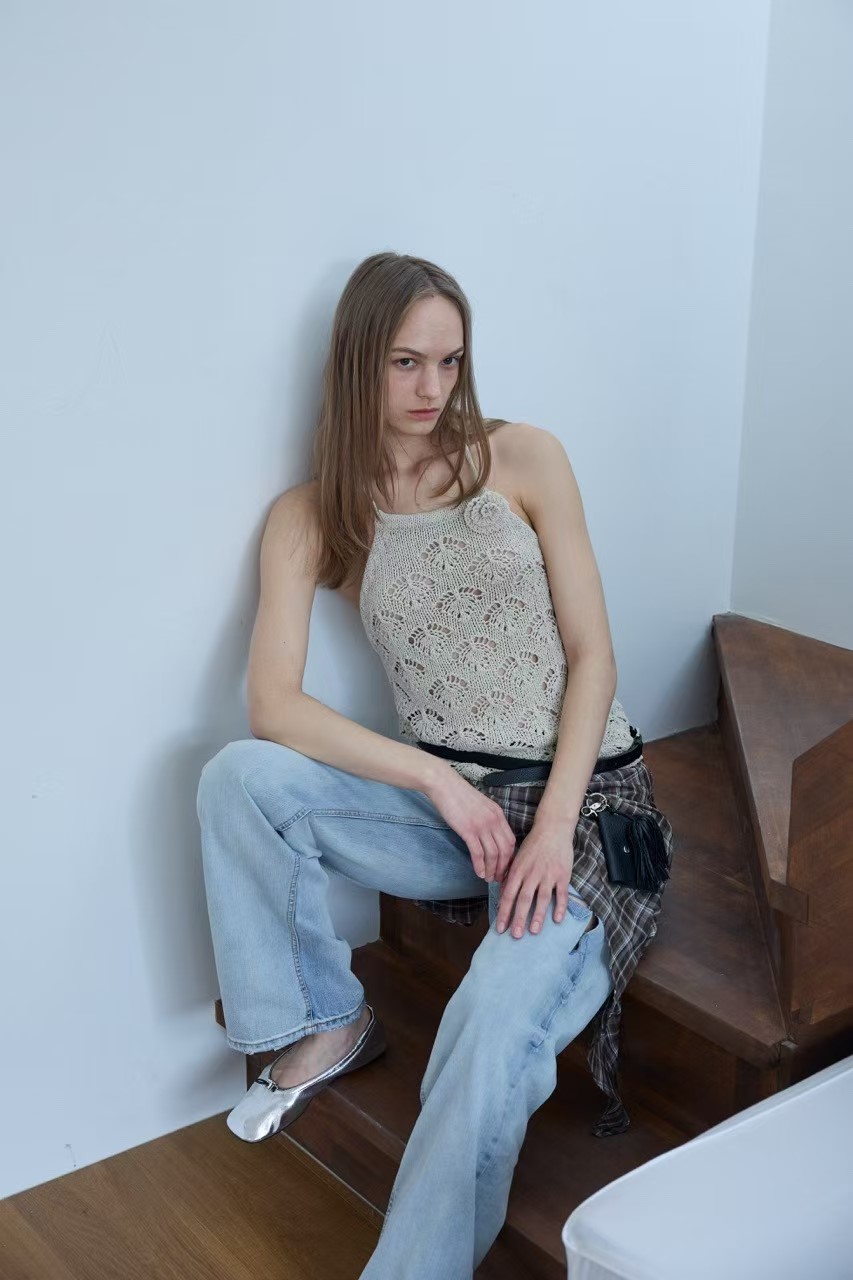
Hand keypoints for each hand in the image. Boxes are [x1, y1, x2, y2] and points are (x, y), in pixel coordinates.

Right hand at [424, 764, 516, 881]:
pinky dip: (479, 865)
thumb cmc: (460, 795)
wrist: (445, 785)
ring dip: (492, 870)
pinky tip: (478, 872)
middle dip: (503, 868)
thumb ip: (490, 819)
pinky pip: (478, 853)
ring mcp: (482, 825)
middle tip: (499, 878)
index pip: (511, 841)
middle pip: (505, 850)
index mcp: (499, 814)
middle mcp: (494, 821)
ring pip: (493, 854)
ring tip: (488, 878)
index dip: (510, 857)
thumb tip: (491, 836)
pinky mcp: (468, 830)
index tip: (506, 867)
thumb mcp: (482, 805)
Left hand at [495, 820, 575, 937]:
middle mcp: (532, 874)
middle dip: (518, 919)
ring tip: (533, 931)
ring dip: (537, 916)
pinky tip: (557, 919)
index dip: (504, 912)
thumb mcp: (518, 857)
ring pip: (542, 899)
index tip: (500, 927)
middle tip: (515, 935)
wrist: (553, 828)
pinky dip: (560, 907)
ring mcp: (548, 875)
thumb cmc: (533, 844)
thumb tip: (503, 892)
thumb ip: (511, 875)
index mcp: (518, 870)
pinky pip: (561, 894)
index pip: (508, 895)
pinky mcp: (563, 875)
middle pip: (523, 899)